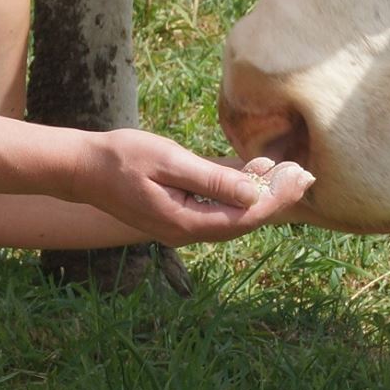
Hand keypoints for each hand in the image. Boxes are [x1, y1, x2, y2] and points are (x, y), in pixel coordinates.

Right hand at [76, 128, 312, 246]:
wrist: (83, 167)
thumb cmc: (123, 158)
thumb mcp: (170, 162)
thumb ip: (212, 178)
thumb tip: (254, 194)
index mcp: (185, 223)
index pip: (244, 218)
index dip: (277, 200)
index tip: (302, 177)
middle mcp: (187, 230)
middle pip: (243, 220)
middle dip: (276, 198)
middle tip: (306, 174)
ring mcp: (182, 223)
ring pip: (233, 213)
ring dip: (261, 194)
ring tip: (291, 172)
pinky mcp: (178, 210)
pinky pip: (217, 204)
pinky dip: (239, 189)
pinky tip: (257, 169)